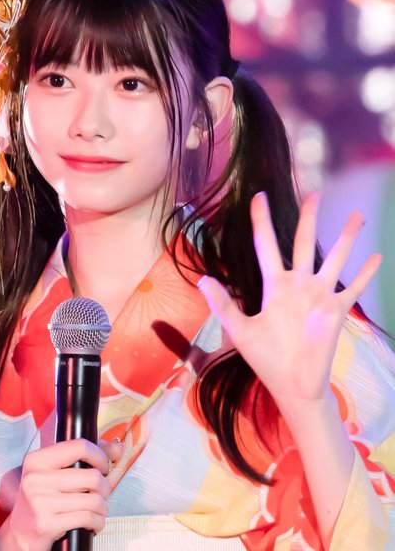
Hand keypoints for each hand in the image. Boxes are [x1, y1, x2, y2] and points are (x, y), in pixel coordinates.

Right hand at [0, 438, 122, 550]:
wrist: (19, 537)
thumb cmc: (43, 501)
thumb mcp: (56, 475)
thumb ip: (86, 457)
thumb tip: (117, 449)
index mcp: (37, 460)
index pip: (80, 446)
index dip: (100, 456)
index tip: (103, 466)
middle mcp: (35, 478)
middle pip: (92, 476)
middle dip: (105, 487)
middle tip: (101, 494)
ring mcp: (39, 502)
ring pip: (94, 500)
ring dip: (102, 508)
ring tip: (97, 511)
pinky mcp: (45, 524)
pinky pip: (87, 518)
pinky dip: (98, 522)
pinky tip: (93, 524)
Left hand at [198, 192, 380, 414]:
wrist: (293, 385)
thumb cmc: (266, 359)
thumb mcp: (240, 331)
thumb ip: (224, 305)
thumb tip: (203, 280)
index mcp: (274, 286)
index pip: (266, 245)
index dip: (262, 221)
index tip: (258, 197)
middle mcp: (298, 284)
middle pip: (303, 242)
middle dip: (308, 218)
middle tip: (314, 193)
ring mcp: (319, 296)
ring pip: (334, 258)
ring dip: (346, 237)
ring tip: (356, 215)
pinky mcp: (336, 311)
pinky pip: (353, 287)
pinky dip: (364, 273)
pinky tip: (376, 257)